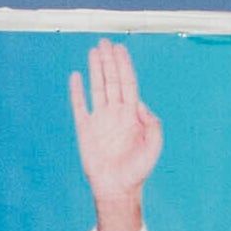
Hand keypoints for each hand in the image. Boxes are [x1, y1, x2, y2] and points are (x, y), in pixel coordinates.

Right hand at [70, 38, 163, 230]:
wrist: (118, 188)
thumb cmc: (138, 169)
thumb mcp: (154, 145)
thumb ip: (152, 123)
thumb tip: (140, 105)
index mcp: (132, 114)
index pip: (128, 83)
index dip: (124, 65)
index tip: (120, 49)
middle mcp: (116, 113)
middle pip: (112, 80)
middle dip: (109, 60)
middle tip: (105, 42)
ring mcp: (100, 120)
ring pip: (97, 87)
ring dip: (95, 69)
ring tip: (93, 51)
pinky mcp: (85, 130)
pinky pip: (79, 106)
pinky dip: (77, 91)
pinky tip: (76, 77)